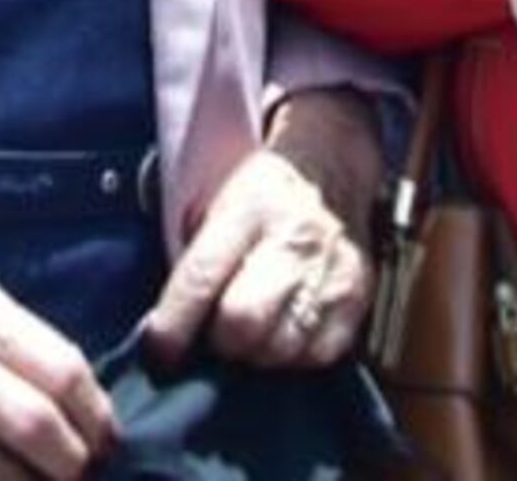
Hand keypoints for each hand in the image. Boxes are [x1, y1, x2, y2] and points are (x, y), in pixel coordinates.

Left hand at [144, 110, 377, 371]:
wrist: (332, 161)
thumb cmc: (264, 189)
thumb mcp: (221, 200)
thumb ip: (199, 259)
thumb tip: (168, 325)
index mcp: (247, 209)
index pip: (201, 277)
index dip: (174, 324)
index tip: (160, 352)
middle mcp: (291, 240)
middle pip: (243, 322)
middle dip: (221, 341)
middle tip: (218, 332)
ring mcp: (329, 270)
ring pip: (279, 349)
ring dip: (257, 353)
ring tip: (253, 331)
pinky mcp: (356, 296)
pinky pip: (317, 356)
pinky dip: (295, 355)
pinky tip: (286, 331)